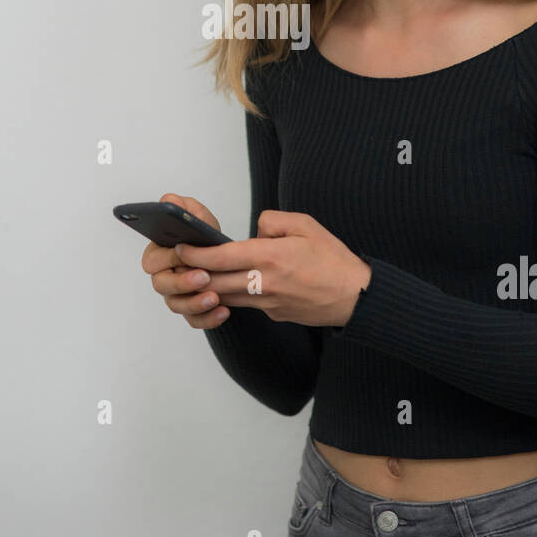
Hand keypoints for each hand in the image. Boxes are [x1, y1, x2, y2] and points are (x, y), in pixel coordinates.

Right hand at [141, 193, 230, 328]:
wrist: (225, 258)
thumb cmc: (205, 237)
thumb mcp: (196, 216)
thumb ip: (182, 207)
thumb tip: (169, 201)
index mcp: (158, 254)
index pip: (153, 260)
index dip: (169, 257)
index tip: (185, 252)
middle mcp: (163, 277)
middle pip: (162, 286)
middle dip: (182, 283)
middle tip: (204, 277)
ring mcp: (176, 296)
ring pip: (177, 305)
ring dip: (195, 303)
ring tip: (215, 297)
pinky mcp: (192, 311)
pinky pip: (195, 320)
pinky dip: (208, 318)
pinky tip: (223, 311)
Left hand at [173, 210, 371, 327]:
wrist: (356, 296)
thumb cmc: (334, 259)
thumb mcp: (305, 225)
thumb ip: (273, 221)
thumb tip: (254, 229)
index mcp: (270, 257)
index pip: (221, 257)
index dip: (195, 253)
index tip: (181, 247)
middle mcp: (264, 282)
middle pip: (215, 281)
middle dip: (193, 272)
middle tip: (180, 262)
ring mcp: (268, 303)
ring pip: (227, 296)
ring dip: (210, 286)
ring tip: (198, 273)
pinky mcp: (274, 314)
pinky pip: (247, 303)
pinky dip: (235, 294)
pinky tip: (233, 284)